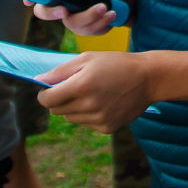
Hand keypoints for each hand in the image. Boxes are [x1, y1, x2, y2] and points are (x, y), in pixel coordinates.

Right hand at [30, 0, 137, 33]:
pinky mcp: (84, 28)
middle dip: (52, 14)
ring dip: (91, 16)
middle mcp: (62, 3)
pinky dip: (101, 23)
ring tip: (107, 7)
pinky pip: (87, 32)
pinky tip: (111, 14)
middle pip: (43, 13)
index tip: (27, 2)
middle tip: (65, 11)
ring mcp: (72, 18)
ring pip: (72, 24)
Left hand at [36, 51, 152, 133]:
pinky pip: (86, 124)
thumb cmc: (116, 63)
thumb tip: (39, 80)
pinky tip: (104, 102)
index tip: (49, 89)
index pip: (46, 100)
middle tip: (74, 88)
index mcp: (81, 86)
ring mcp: (98, 119)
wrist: (148, 78)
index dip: (44, 94)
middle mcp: (88, 105)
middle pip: (57, 110)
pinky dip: (89, 115)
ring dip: (74, 108)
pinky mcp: (107, 128)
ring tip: (92, 94)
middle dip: (59, 99)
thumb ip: (61, 71)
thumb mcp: (88, 58)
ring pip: (71, 118)